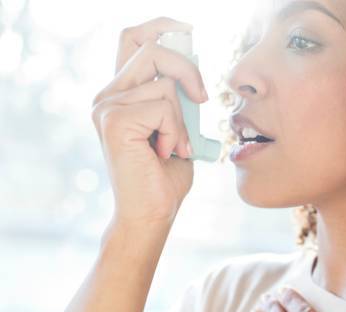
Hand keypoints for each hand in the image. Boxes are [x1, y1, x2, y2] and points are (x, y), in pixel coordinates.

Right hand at [91, 17, 206, 225]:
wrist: (153, 213)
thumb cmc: (166, 175)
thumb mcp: (178, 126)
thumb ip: (177, 98)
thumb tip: (191, 73)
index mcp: (122, 93)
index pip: (133, 39)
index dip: (160, 27)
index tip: (187, 31)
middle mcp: (108, 95)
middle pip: (150, 48)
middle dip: (187, 68)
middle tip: (201, 98)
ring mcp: (107, 106)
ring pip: (164, 83)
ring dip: (183, 119)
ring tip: (175, 147)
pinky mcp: (114, 120)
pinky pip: (164, 106)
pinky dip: (176, 131)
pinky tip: (166, 153)